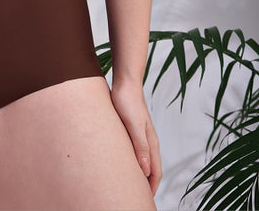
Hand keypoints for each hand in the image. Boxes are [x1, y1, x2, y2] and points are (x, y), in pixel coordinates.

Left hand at [110, 79, 161, 195]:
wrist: (125, 81)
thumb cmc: (127, 101)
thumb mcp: (133, 125)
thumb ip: (140, 146)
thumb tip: (146, 170)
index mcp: (151, 142)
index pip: (155, 171)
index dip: (152, 187)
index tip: (145, 200)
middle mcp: (149, 140)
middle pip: (151, 168)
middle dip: (147, 184)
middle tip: (137, 197)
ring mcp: (142, 135)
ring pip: (144, 160)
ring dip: (141, 173)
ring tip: (131, 185)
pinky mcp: (133, 129)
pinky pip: (136, 151)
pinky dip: (134, 161)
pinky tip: (124, 162)